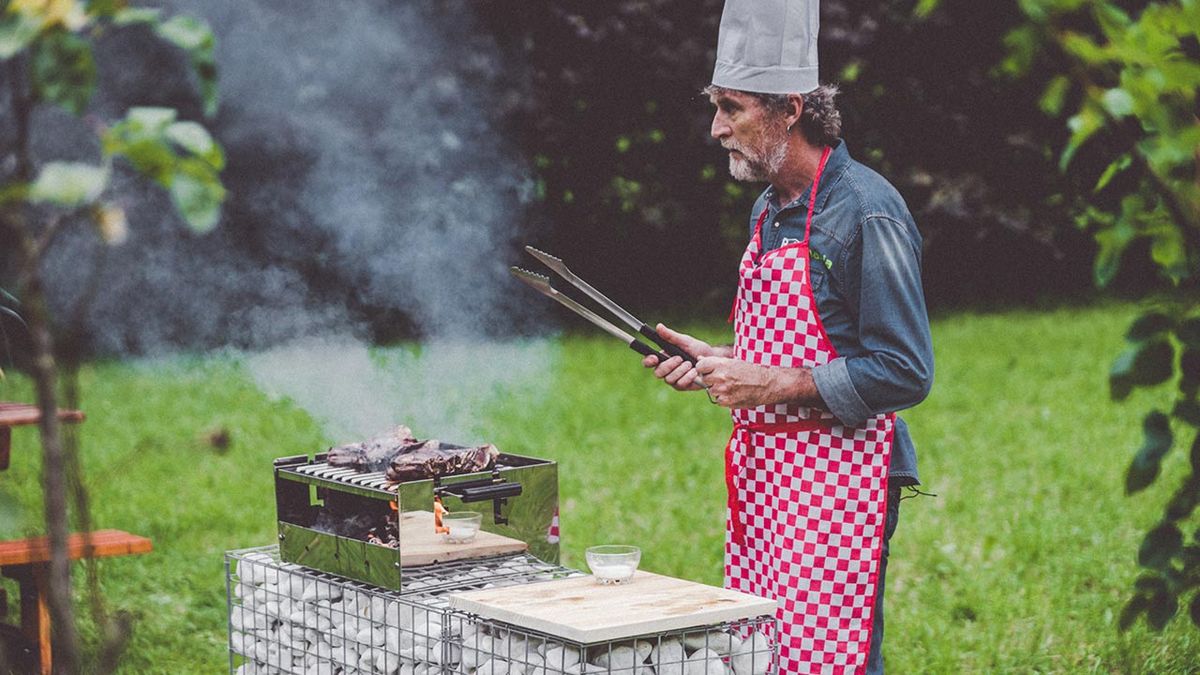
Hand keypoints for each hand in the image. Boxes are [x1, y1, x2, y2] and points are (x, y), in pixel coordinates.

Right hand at [641, 324, 718, 391]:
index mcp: (663, 357)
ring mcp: (673, 379)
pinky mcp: (682, 386)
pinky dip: (688, 376)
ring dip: (681, 370)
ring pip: (669, 379)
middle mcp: (666, 370)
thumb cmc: (697, 349)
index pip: (648, 362)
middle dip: (669, 365)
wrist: (712, 360)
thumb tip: (659, 326)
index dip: (648, 361)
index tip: (655, 358)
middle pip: (657, 372)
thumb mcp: (685, 341)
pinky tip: (695, 371)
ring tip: (690, 363)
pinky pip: (680, 384)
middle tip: (680, 358)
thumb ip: (671, 336)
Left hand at [696, 357, 821, 408]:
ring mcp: (723, 390)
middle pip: (704, 379)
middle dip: (711, 379)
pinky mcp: (727, 402)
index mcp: (721, 364)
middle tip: (724, 378)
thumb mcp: (733, 362)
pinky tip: (734, 393)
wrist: (768, 384)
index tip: (709, 369)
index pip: (700, 366)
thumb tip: (699, 359)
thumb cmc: (751, 370)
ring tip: (732, 386)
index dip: (703, 368)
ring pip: (711, 391)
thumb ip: (714, 362)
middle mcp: (720, 377)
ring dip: (717, 389)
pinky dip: (723, 398)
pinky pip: (718, 400)